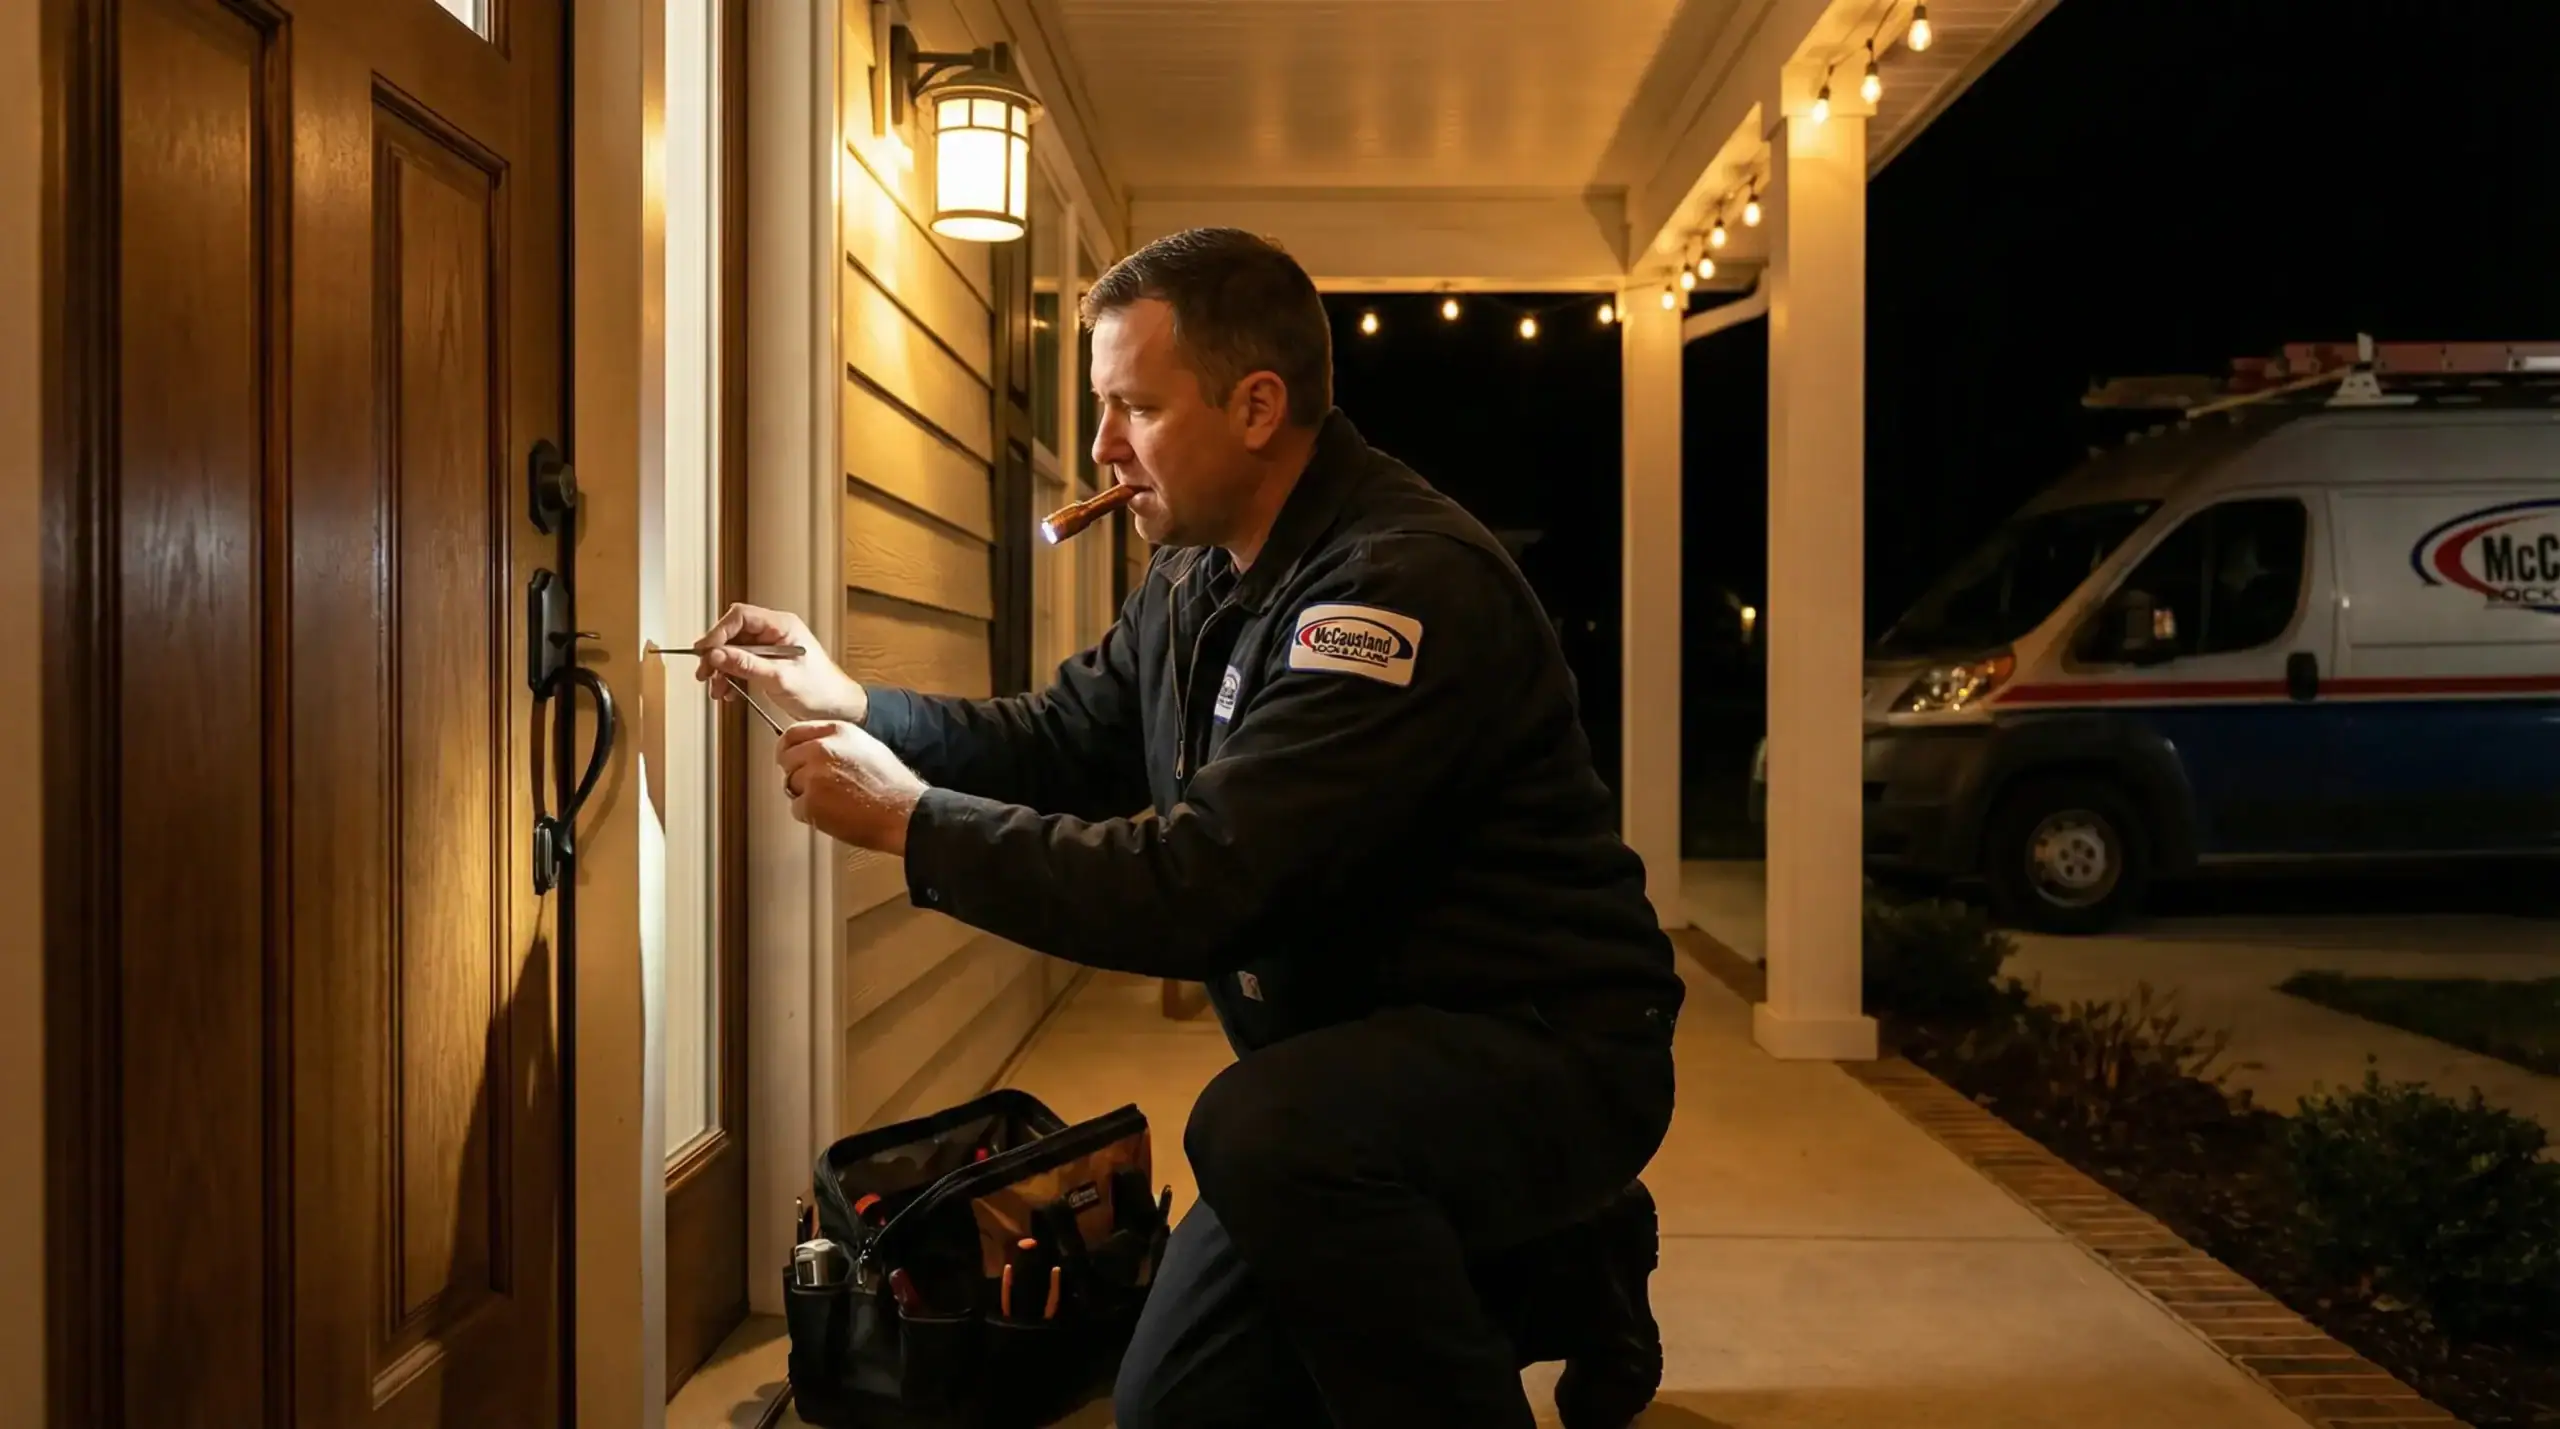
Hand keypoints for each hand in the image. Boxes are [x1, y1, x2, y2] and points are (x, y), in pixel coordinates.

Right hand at [690, 603, 865, 723]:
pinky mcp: (767, 664)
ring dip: (721, 670)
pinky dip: (731, 678)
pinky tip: (729, 692)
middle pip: (733, 634)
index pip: (740, 617)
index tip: (705, 652)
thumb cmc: (822, 691)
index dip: (718, 633)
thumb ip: (747, 665)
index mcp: (782, 626)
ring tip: (717, 689)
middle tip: (705, 673)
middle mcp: (774, 633)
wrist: (839, 709)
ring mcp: (770, 649)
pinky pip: (740, 665)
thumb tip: (717, 655)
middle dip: (716, 655)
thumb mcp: (780, 678)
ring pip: (733, 651)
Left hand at [776, 719, 926, 853]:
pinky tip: (834, 815)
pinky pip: (797, 809)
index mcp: (837, 731)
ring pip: (790, 785)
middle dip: (797, 774)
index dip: (788, 749)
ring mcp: (814, 776)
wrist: (903, 812)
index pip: (793, 733)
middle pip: (787, 760)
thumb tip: (811, 750)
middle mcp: (821, 748)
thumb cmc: (891, 784)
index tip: (789, 759)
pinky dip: (811, 816)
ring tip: (834, 802)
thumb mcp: (866, 747)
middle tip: (816, 788)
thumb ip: (836, 744)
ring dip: (806, 796)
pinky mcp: (811, 802)